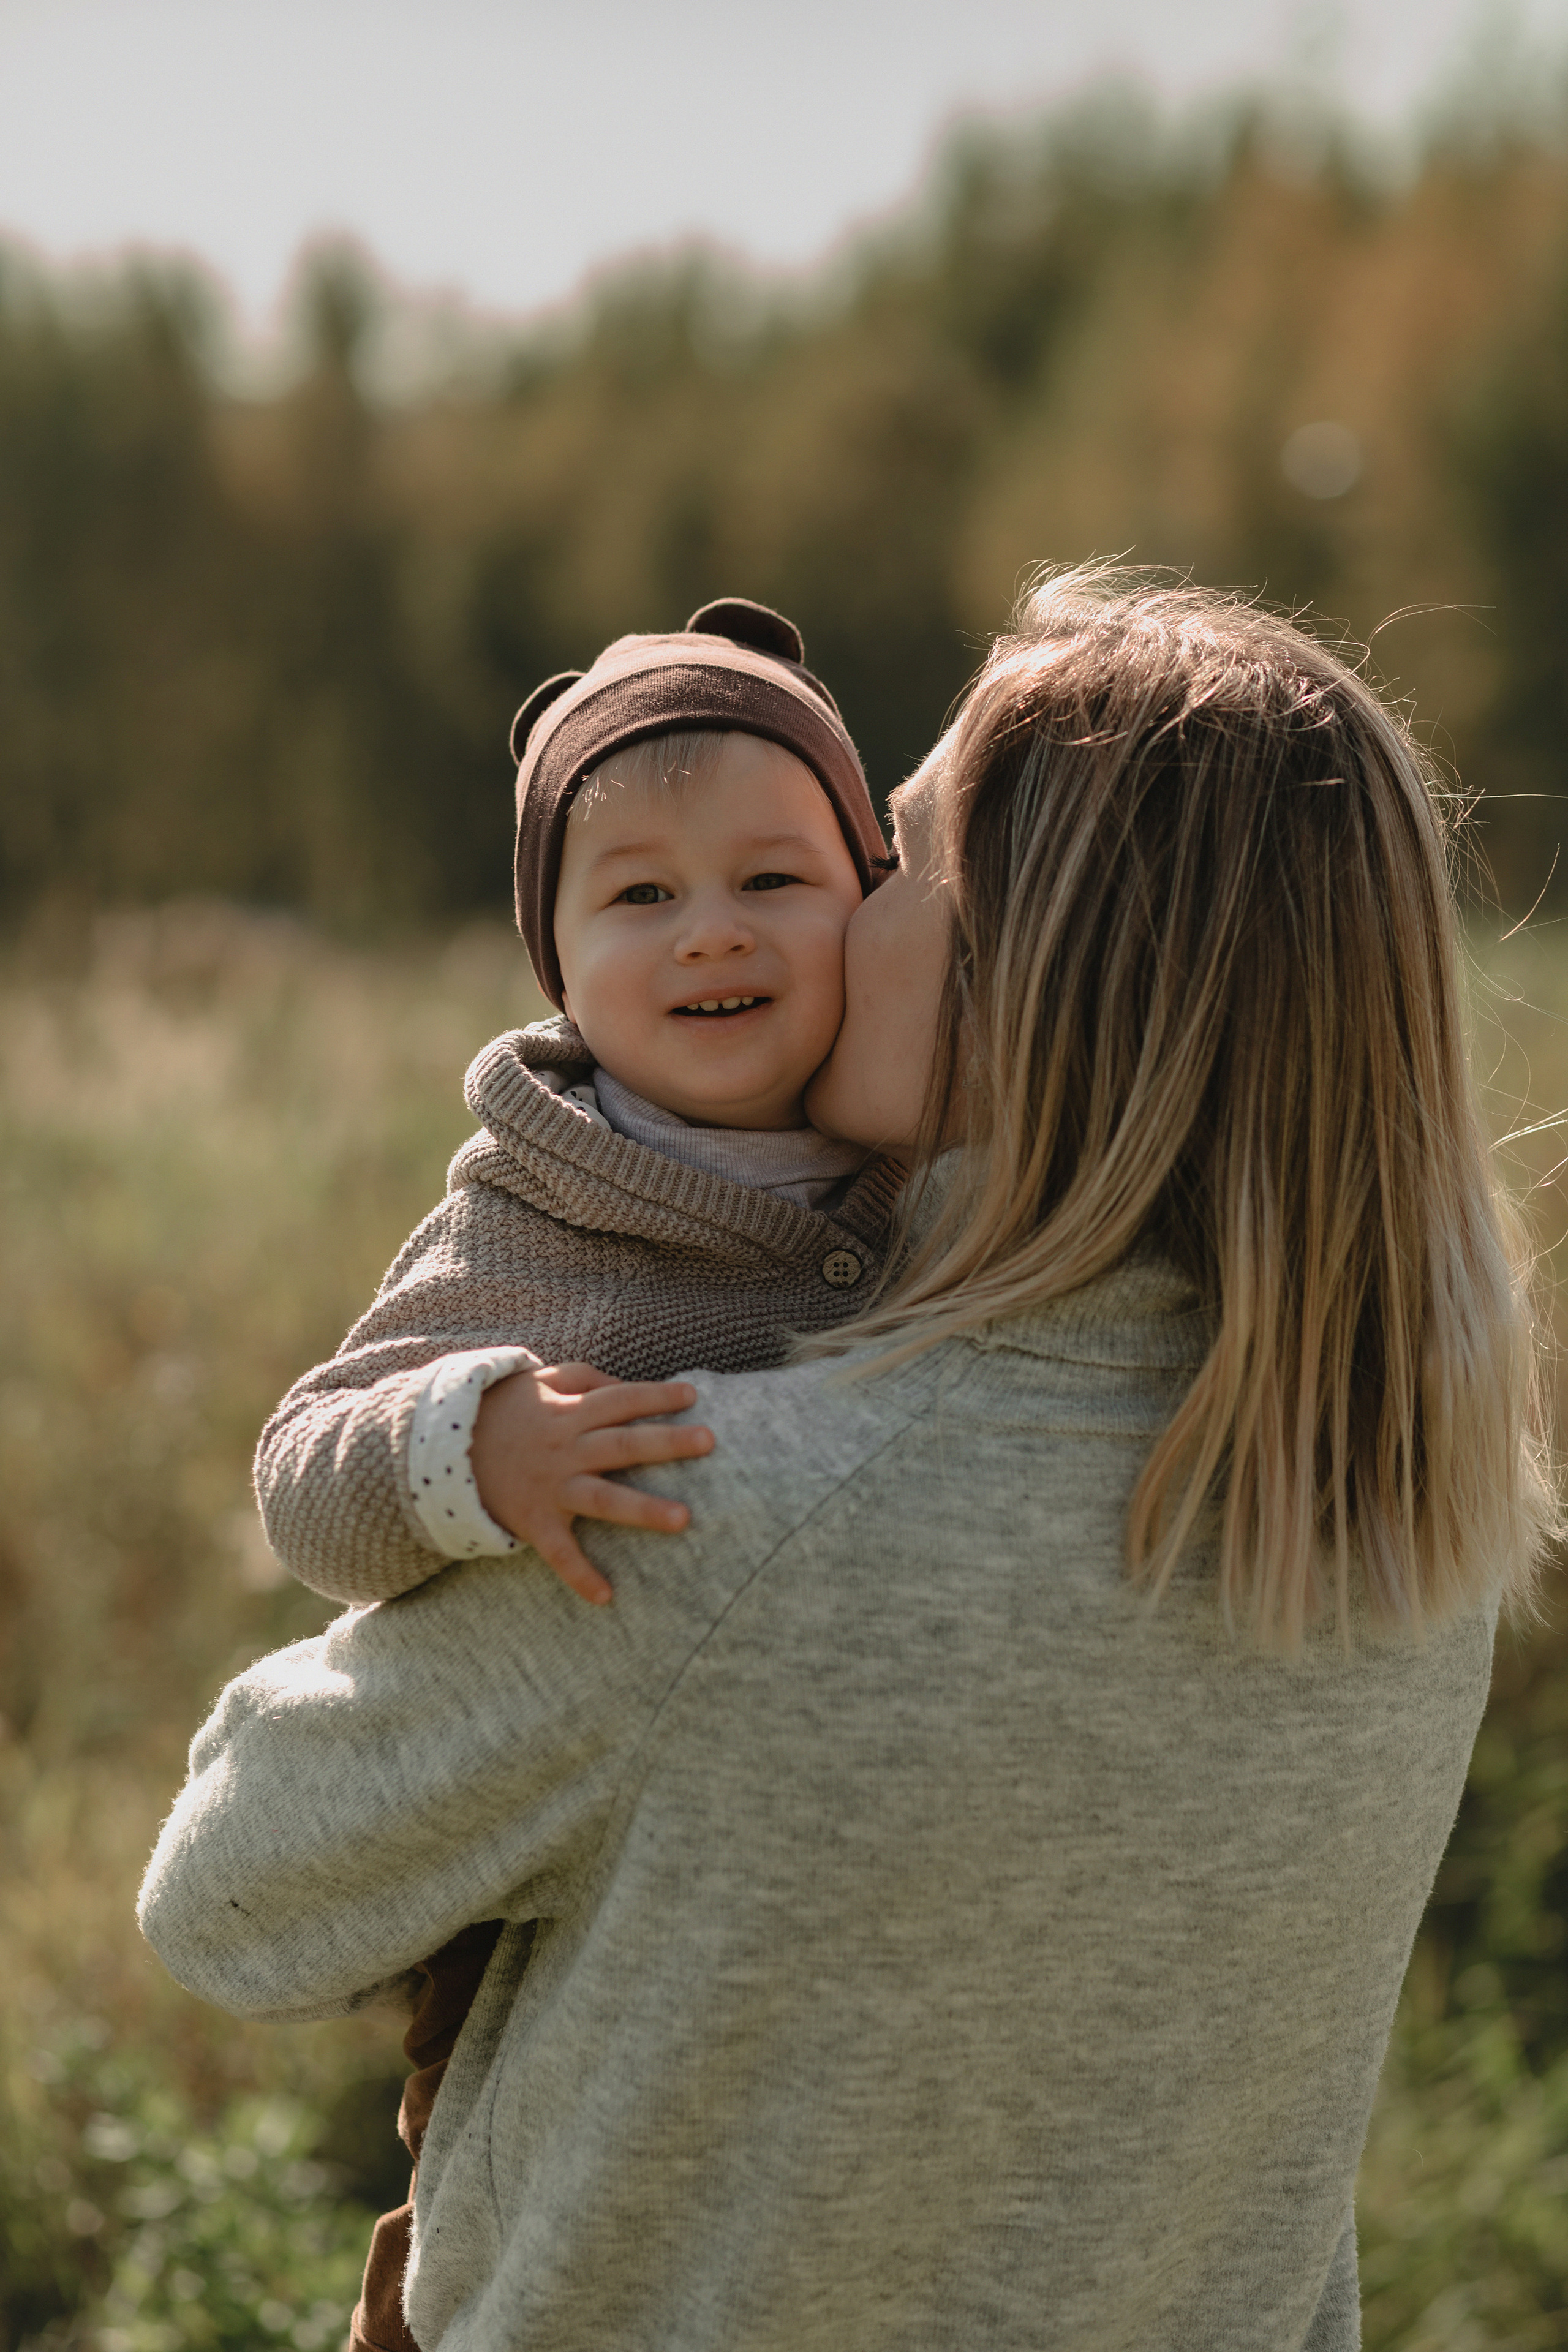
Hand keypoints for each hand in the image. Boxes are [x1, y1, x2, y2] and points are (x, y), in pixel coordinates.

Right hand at [469, 1363, 713, 1605]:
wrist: (443, 1450)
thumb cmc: (501, 1412)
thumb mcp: (538, 1381)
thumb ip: (583, 1378)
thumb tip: (625, 1387)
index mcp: (567, 1413)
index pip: (620, 1400)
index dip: (655, 1397)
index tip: (692, 1397)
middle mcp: (564, 1450)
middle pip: (622, 1444)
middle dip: (666, 1443)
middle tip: (709, 1441)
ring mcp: (551, 1488)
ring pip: (603, 1498)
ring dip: (644, 1509)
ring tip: (684, 1519)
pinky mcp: (535, 1521)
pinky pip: (559, 1552)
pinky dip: (580, 1576)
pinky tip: (606, 1597)